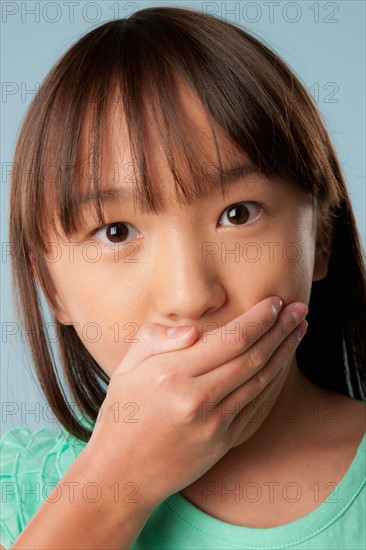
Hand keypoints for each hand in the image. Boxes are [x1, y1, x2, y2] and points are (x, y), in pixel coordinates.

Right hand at [84, 296, 307, 509]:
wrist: (122, 474)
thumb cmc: (122, 416)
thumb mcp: (125, 369)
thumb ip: (155, 339)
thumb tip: (191, 330)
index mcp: (170, 373)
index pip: (229, 338)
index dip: (258, 319)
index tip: (274, 302)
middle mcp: (196, 397)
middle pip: (252, 356)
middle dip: (281, 329)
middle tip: (299, 309)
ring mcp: (213, 423)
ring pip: (260, 380)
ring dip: (284, 352)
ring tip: (299, 330)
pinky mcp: (222, 441)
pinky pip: (255, 405)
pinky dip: (272, 380)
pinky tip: (281, 363)